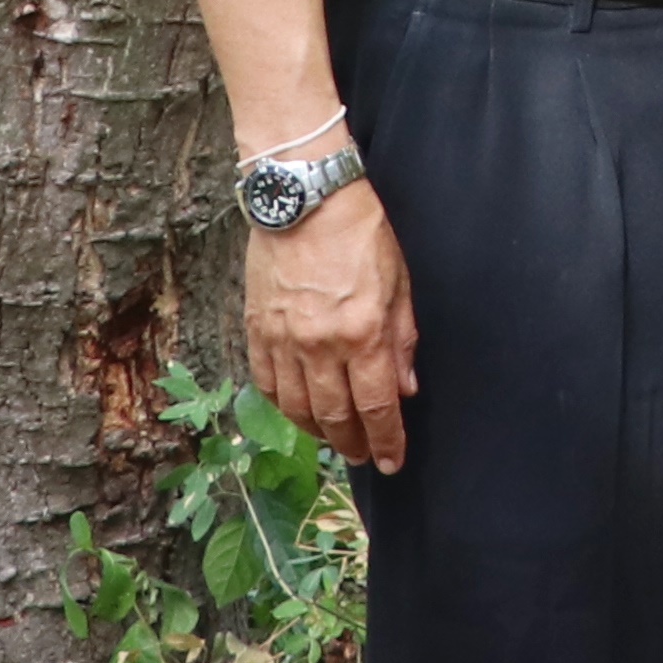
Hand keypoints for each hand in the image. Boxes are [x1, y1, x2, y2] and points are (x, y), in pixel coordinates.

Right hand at [247, 184, 419, 472]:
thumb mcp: (399, 285)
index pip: (377, 406)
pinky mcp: (257, 331)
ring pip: (298, 408)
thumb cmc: (360, 235)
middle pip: (336, 416)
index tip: (392, 461)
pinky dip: (284, 405)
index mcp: (363, 333)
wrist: (305, 201)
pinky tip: (299, 411)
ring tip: (334, 439)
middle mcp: (321, 345)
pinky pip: (268, 384)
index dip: (386, 440)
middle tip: (364, 457)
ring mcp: (284, 340)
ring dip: (318, 432)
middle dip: (353, 444)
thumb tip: (406, 388)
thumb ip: (402, 341)